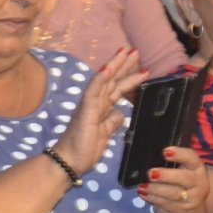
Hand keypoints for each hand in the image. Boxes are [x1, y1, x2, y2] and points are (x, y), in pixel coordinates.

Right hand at [56, 48, 148, 176]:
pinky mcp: (85, 110)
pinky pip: (93, 91)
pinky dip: (100, 79)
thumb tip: (120, 112)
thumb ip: (112, 122)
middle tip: (136, 51)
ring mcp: (90, 105)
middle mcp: (96, 103)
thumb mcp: (105, 134)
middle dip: (125, 66)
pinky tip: (107, 68)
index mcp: (102, 109)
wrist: (68, 162)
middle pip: (113, 80)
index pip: (117, 89)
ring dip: (116, 65)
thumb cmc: (85, 150)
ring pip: (105, 80)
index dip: (130, 78)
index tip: (144, 69)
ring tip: (127, 52)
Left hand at [139, 146, 207, 212]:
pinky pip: (166, 204)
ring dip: (155, 189)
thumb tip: (150, 158)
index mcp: (198, 168)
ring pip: (173, 193)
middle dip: (166, 175)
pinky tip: (143, 193)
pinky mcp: (183, 211)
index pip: (192, 158)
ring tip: (142, 185)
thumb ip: (170, 164)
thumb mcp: (179, 171)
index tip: (165, 152)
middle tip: (151, 173)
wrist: (186, 209)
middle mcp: (199, 183)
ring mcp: (193, 199)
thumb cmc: (178, 184)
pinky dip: (152, 198)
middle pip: (184, 178)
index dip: (179, 154)